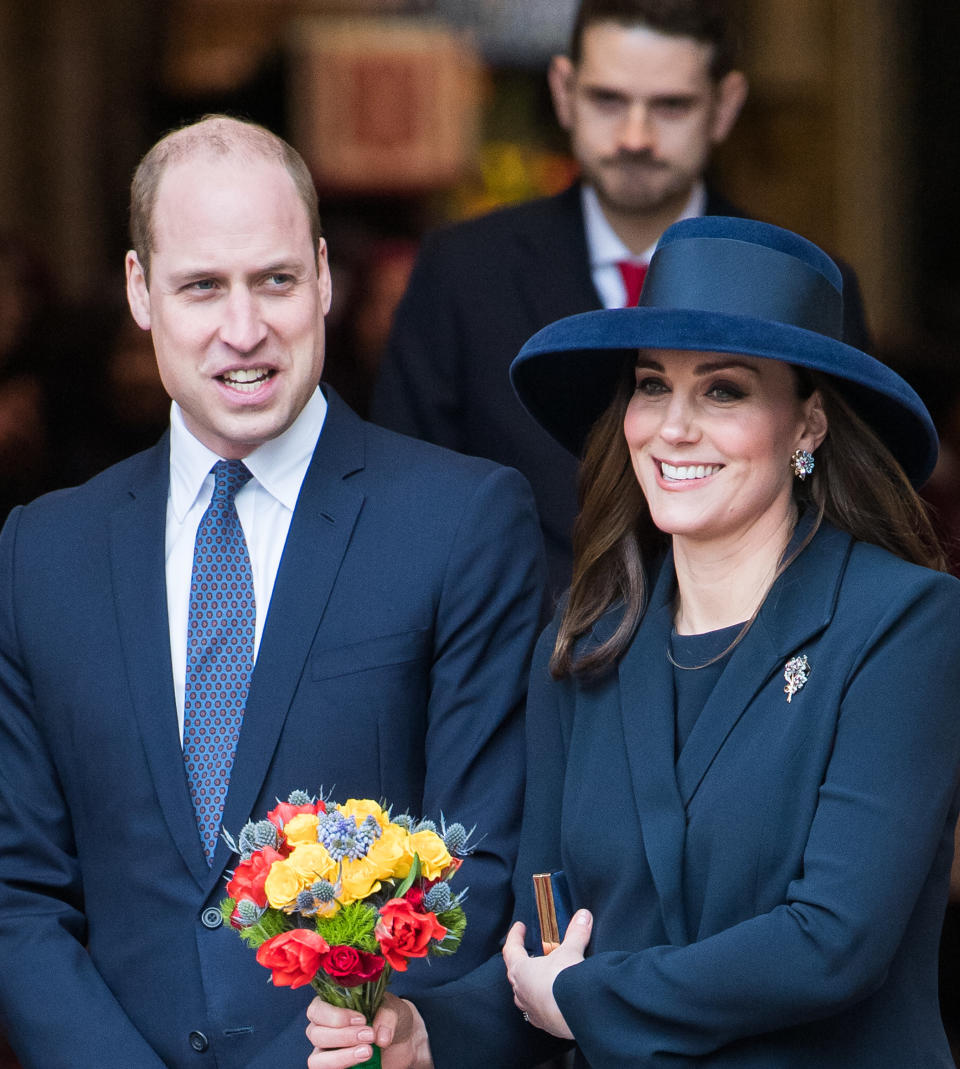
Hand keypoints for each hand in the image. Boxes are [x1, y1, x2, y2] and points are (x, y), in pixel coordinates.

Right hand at [305, 993, 433, 1068]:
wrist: (398, 1039)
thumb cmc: (387, 1017)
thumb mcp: (392, 1008)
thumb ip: (387, 1017)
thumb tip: (381, 1038)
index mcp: (330, 1005)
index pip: (317, 1010)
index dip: (335, 1016)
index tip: (361, 1019)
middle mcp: (322, 1028)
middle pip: (316, 1035)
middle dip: (343, 1036)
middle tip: (369, 1035)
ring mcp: (326, 1051)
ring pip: (317, 1059)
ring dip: (341, 1057)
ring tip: (367, 1052)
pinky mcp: (335, 1067)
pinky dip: (344, 1067)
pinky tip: (363, 1063)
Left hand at [501, 909, 592, 1038]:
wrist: (575, 1016)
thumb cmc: (563, 981)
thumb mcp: (571, 951)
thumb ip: (576, 933)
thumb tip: (583, 915)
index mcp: (520, 970)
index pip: (511, 949)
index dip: (515, 936)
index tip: (519, 927)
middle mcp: (521, 992)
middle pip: (516, 973)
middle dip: (522, 961)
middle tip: (530, 951)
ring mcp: (532, 1010)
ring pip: (524, 994)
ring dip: (531, 984)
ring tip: (542, 977)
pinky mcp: (545, 1024)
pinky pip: (538, 1011)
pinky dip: (543, 1002)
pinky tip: (553, 1000)